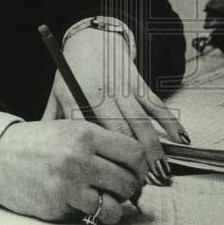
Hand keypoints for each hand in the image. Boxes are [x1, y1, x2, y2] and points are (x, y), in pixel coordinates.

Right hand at [0, 118, 145, 223]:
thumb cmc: (36, 143)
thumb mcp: (69, 129)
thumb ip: (100, 142)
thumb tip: (136, 164)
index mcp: (85, 133)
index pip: (134, 152)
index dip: (141, 167)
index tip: (138, 173)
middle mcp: (79, 157)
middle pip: (128, 181)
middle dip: (131, 189)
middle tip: (123, 190)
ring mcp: (67, 183)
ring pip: (115, 205)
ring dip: (116, 207)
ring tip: (107, 201)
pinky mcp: (57, 205)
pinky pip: (91, 215)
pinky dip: (93, 214)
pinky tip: (84, 205)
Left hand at [43, 27, 189, 184]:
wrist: (92, 39)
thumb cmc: (72, 72)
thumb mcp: (57, 93)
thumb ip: (53, 121)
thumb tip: (42, 153)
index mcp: (78, 97)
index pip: (88, 132)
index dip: (99, 158)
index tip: (106, 180)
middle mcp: (103, 94)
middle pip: (120, 132)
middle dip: (132, 161)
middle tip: (140, 186)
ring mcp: (124, 88)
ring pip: (142, 122)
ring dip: (154, 149)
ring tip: (161, 172)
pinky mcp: (140, 83)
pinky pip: (157, 105)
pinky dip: (171, 122)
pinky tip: (181, 139)